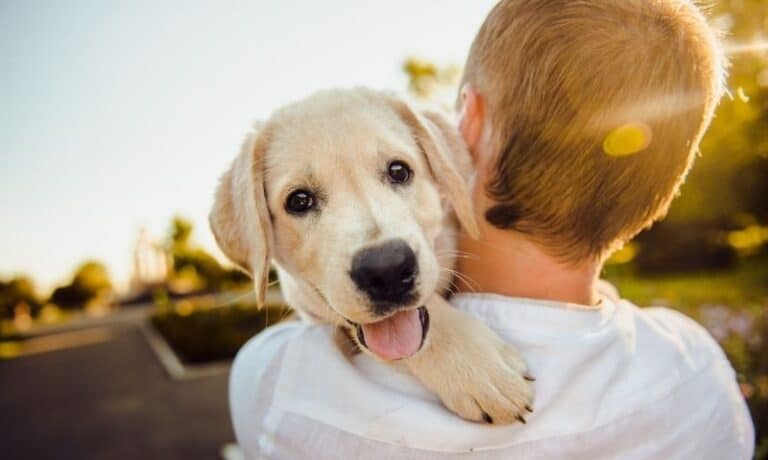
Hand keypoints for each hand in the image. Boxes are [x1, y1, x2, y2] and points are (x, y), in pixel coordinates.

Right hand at [403, 295, 533, 423]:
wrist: (422, 330)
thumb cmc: (458, 328)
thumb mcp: (491, 337)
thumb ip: (510, 357)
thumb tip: (526, 377)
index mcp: (495, 362)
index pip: (521, 391)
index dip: (525, 395)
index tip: (523, 391)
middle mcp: (483, 380)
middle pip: (509, 408)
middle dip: (515, 409)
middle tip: (514, 405)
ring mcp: (465, 391)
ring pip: (492, 416)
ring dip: (499, 415)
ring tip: (497, 409)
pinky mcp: (449, 398)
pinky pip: (470, 415)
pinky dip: (479, 414)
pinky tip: (479, 408)